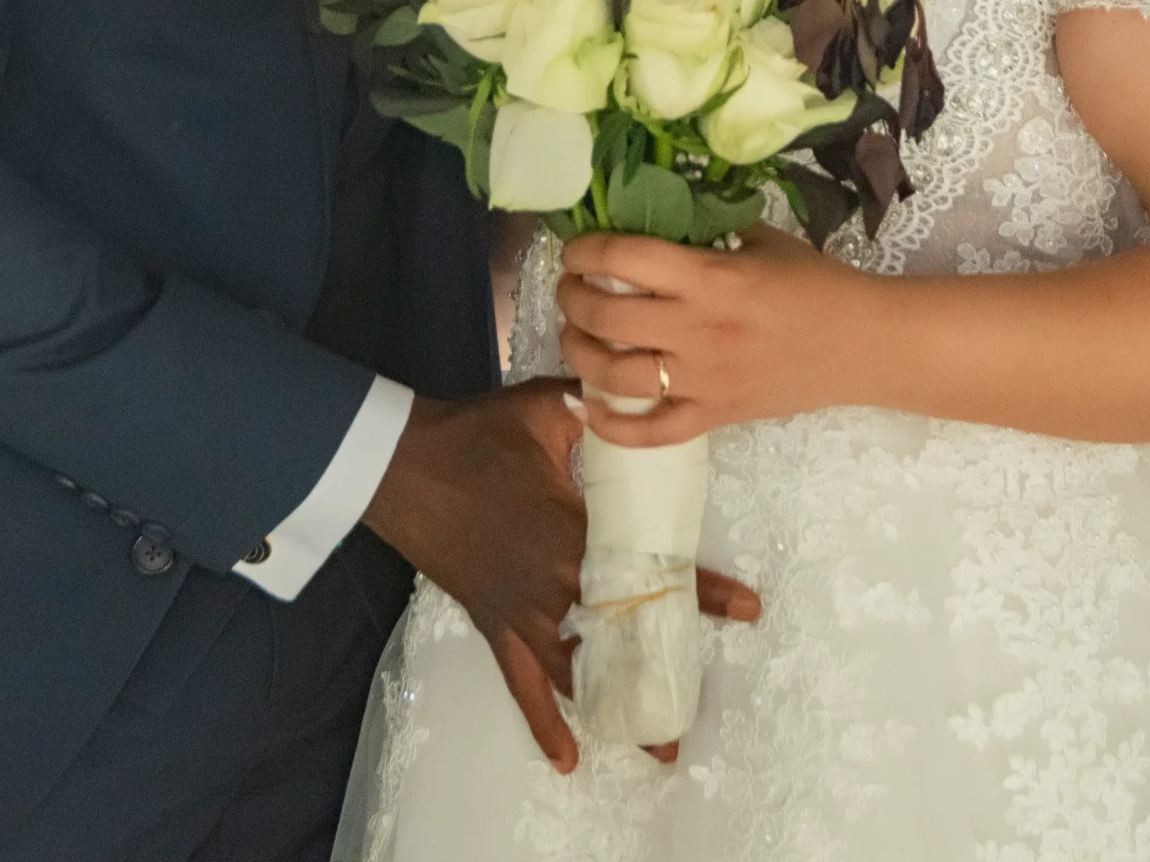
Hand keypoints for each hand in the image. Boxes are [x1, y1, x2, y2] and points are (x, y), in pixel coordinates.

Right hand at [358, 381, 761, 773]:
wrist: (401, 466)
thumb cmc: (473, 434)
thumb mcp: (542, 408)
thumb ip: (596, 404)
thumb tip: (638, 388)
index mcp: (574, 534)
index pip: (650, 569)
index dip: (703, 591)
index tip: (748, 610)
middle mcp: (554, 584)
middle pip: (623, 631)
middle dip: (667, 660)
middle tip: (702, 698)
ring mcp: (524, 612)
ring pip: (580, 672)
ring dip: (617, 707)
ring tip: (658, 746)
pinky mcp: (496, 624)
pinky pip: (521, 683)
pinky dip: (544, 723)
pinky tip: (568, 760)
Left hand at [555, 229, 868, 445]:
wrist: (864, 344)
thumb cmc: (815, 285)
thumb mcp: (762, 240)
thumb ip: (708, 232)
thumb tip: (657, 221)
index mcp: (711, 277)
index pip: (626, 257)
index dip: (585, 251)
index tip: (574, 250)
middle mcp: (699, 329)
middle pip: (607, 315)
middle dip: (572, 298)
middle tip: (569, 289)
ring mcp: (705, 380)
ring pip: (615, 375)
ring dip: (579, 353)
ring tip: (573, 335)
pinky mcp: (715, 417)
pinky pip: (651, 432)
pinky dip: (611, 426)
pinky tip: (588, 408)